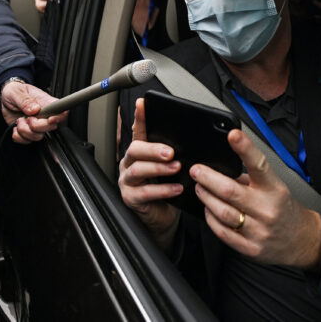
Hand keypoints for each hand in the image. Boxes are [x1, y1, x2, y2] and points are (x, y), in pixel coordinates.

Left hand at [0, 81, 66, 143]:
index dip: (58, 118)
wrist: (6, 99)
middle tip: (27, 118)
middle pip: (51, 127)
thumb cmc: (15, 91)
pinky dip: (18, 137)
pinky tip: (16, 127)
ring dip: (25, 131)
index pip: (60, 111)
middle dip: (37, 126)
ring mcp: (37, 125)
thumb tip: (35, 109)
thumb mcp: (16, 92)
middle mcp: (44, 115)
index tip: (50, 119)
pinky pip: (27, 141)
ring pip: (38, 136)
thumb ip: (25, 100)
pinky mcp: (28, 132)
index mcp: (46, 102)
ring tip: (19, 120)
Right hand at [118, 98, 181, 249]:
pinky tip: (176, 188)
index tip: (143, 104)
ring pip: (138, 170)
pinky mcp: (131, 198)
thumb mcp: (170, 167)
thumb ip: (173, 153)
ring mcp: (128, 181)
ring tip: (176, 168)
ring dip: (159, 168)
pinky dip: (162, 190)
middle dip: (153, 148)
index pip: (139, 130)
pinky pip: (144, 193)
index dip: (140, 117)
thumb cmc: (167, 188)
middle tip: (171, 151)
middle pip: (135, 149)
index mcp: (140, 152)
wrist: (162, 217)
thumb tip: (192, 139)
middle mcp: (130, 163)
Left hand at [190, 129, 320, 269]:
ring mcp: (259, 230)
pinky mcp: (250, 248)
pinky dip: (210, 218)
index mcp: (273, 189)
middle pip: (230, 191)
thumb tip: (219, 168)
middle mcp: (267, 209)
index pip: (259, 165)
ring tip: (200, 188)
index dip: (245, 148)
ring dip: (205, 197)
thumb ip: (249, 178)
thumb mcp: (272, 187)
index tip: (233, 134)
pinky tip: (208, 209)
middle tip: (196, 170)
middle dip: (207, 178)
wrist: (301, 241)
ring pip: (222, 212)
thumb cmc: (282, 208)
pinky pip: (222, 232)